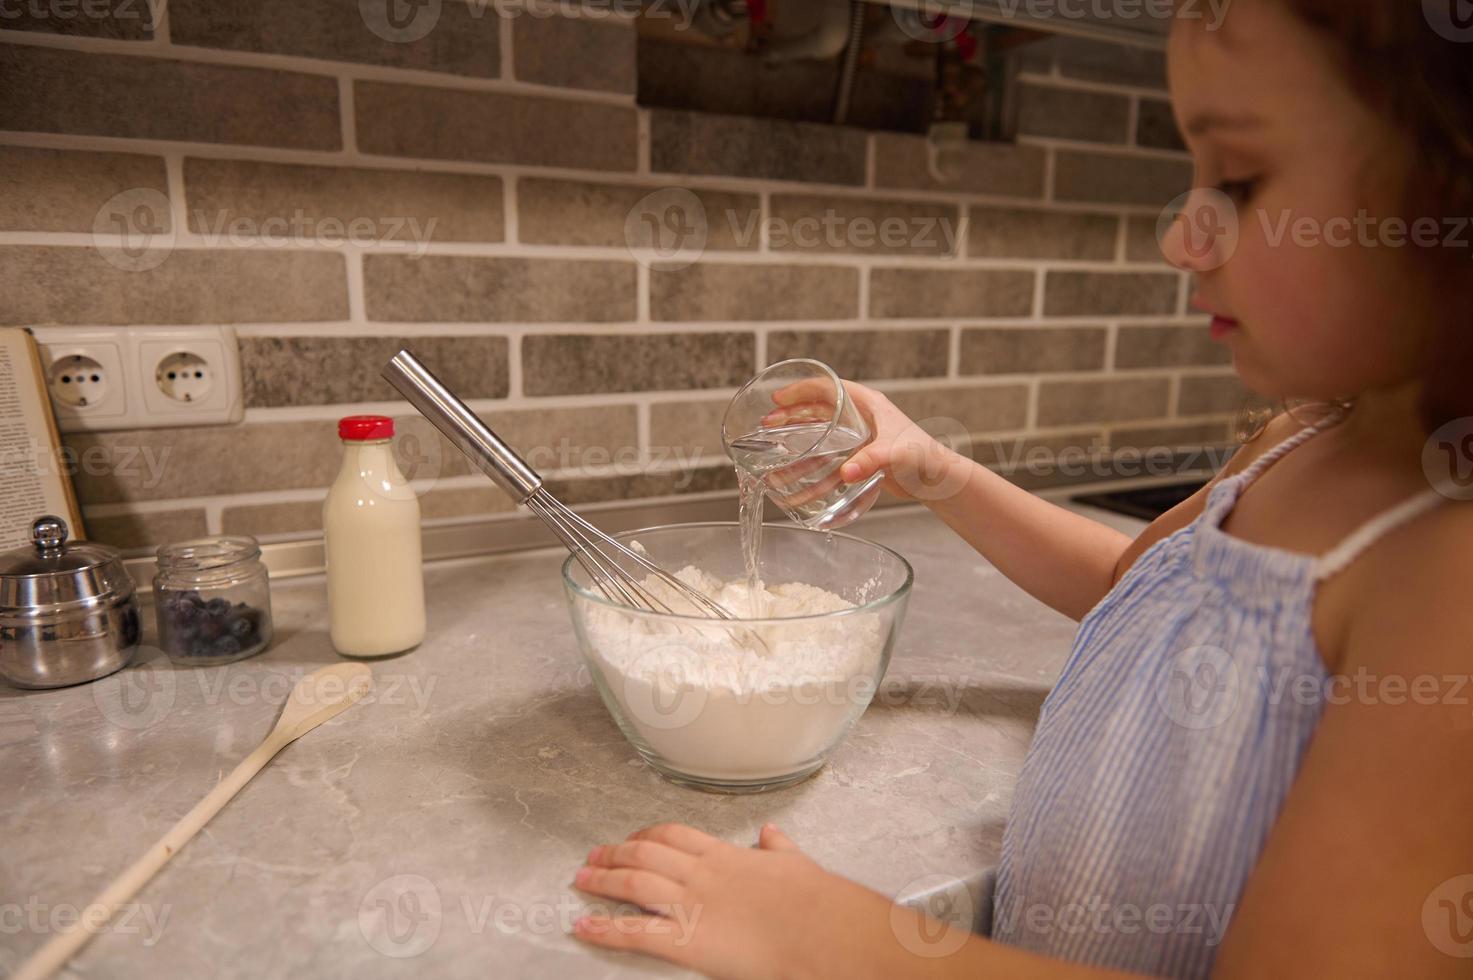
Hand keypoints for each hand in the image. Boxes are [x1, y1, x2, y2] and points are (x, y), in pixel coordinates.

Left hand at [572, 822, 902, 979]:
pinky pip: (636, 932)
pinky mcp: (687, 939)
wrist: (821, 929)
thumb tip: (772, 834)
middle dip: (614, 853)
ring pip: (634, 883)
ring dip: (603, 880)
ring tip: (581, 880)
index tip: (632, 838)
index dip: (646, 834)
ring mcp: (691, 904)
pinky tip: (583, 926)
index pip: (673, 835)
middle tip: (593, 856)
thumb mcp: (796, 864)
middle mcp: (701, 874)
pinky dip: (605, 929)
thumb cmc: (815, 901)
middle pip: (645, 853)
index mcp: (724, 855)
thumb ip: (778, 848)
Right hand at [765, 378, 970, 504]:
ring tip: (773, 440)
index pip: (828, 386)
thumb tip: (845, 474)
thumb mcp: (894, 454)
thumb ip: (870, 462)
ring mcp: (860, 436)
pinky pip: (829, 452)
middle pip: (818, 407)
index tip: (778, 398)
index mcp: (868, 404)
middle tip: (768, 420)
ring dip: (797, 434)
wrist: (938, 479)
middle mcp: (861, 416)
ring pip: (821, 429)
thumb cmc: (923, 457)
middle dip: (792, 412)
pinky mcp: (860, 455)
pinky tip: (796, 469)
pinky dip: (811, 457)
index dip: (800, 390)